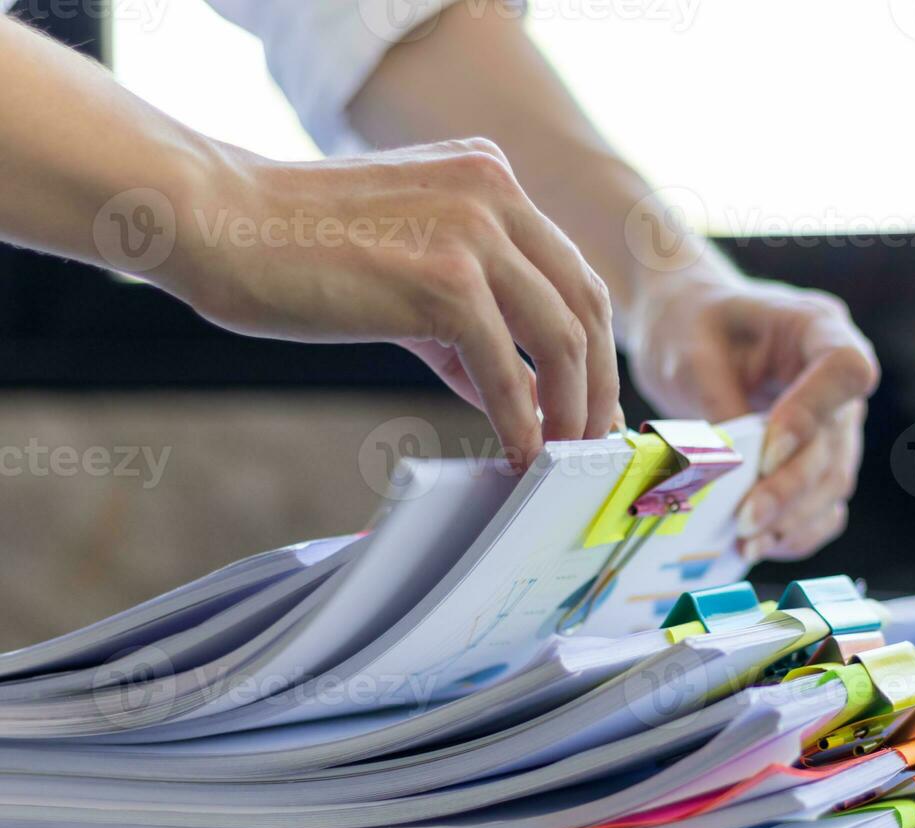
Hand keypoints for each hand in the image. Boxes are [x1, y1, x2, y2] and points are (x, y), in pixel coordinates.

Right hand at [167, 138, 617, 467]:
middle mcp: (496, 193)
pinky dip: (520, 421)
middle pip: (586, 304)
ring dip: (569, 411)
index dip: (594, 347)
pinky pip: (507, 370)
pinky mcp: (446, 280)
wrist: (214, 221)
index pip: (572, 272)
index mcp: (491, 177)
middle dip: (596, 384)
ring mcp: (475, 232)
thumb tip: (515, 390)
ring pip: (563, 339)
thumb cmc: (294, 249)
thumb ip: (468, 317)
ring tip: (559, 457)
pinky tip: (515, 454)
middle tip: (590, 442)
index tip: (590, 402)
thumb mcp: (406, 264)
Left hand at [627, 269, 878, 562]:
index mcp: (819, 328)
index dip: (814, 415)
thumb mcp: (691, 356)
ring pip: (834, 481)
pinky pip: (824, 504)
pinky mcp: (818, 461)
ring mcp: (835, 425)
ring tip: (747, 542)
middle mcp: (840, 382)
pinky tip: (760, 546)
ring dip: (794, 518)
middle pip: (836, 442)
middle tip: (745, 521)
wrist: (685, 332)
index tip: (767, 449)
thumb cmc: (689, 326)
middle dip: (791, 487)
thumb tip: (733, 477)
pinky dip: (797, 530)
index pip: (847, 370)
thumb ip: (719, 408)